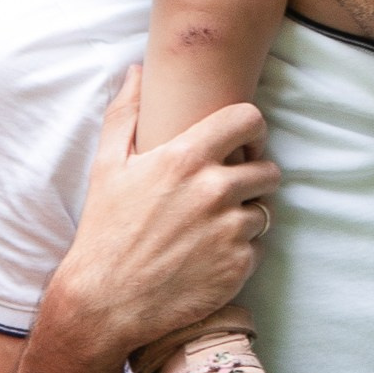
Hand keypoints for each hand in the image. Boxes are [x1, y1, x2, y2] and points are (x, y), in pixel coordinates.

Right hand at [53, 70, 280, 357]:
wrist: (105, 302)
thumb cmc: (104, 230)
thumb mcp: (107, 166)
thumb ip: (126, 113)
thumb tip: (137, 71)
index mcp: (186, 159)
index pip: (249, 120)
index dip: (251, 129)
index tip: (243, 142)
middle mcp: (215, 190)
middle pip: (269, 169)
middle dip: (253, 177)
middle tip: (228, 191)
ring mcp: (230, 230)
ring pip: (265, 211)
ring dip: (247, 216)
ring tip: (213, 227)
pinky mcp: (239, 266)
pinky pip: (257, 248)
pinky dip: (240, 251)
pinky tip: (209, 256)